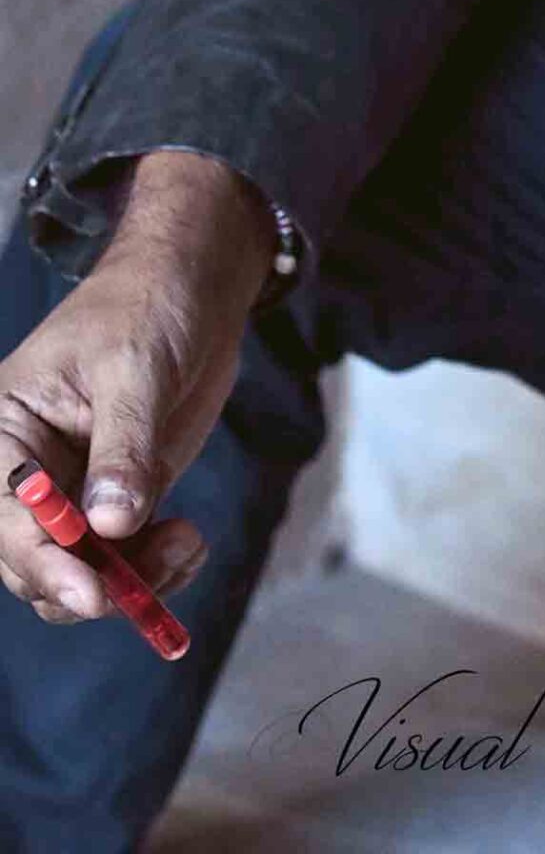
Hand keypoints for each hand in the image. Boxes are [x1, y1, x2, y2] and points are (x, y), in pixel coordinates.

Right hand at [0, 154, 272, 626]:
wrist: (196, 284)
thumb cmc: (149, 304)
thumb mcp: (133, 366)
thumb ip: (122, 446)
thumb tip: (111, 525)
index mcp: (5, 429)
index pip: (4, 513)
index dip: (40, 560)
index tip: (89, 590)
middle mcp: (28, 469)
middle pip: (33, 559)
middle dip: (86, 582)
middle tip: (141, 588)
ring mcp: (75, 488)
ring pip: (79, 570)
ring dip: (129, 579)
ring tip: (185, 545)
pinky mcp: (120, 497)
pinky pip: (123, 556)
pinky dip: (154, 566)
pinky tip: (189, 544)